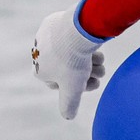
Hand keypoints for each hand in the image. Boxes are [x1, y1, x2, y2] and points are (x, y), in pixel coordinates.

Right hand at [32, 2, 105, 118]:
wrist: (77, 30)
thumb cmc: (73, 61)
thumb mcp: (72, 90)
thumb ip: (69, 105)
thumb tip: (68, 116)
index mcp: (40, 70)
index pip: (62, 84)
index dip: (79, 86)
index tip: (93, 83)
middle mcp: (39, 54)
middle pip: (70, 69)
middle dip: (87, 72)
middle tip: (100, 71)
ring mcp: (46, 37)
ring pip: (72, 53)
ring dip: (90, 59)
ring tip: (100, 59)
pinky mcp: (55, 23)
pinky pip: (72, 37)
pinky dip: (84, 43)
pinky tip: (94, 46)